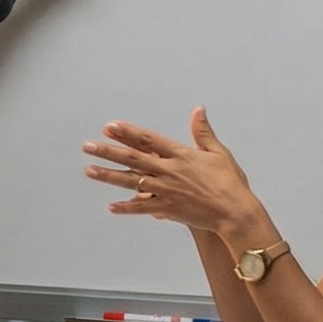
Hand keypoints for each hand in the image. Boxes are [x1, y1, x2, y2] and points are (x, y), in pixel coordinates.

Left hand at [82, 107, 268, 237]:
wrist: (235, 212)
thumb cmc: (230, 181)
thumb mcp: (218, 152)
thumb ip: (203, 132)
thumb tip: (198, 109)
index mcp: (181, 155)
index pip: (148, 140)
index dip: (127, 133)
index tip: (109, 127)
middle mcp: (170, 171)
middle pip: (133, 158)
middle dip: (108, 151)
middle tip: (87, 146)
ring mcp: (167, 190)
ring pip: (131, 182)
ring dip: (109, 176)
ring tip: (89, 170)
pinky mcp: (168, 208)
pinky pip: (143, 207)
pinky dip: (127, 207)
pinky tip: (111, 206)